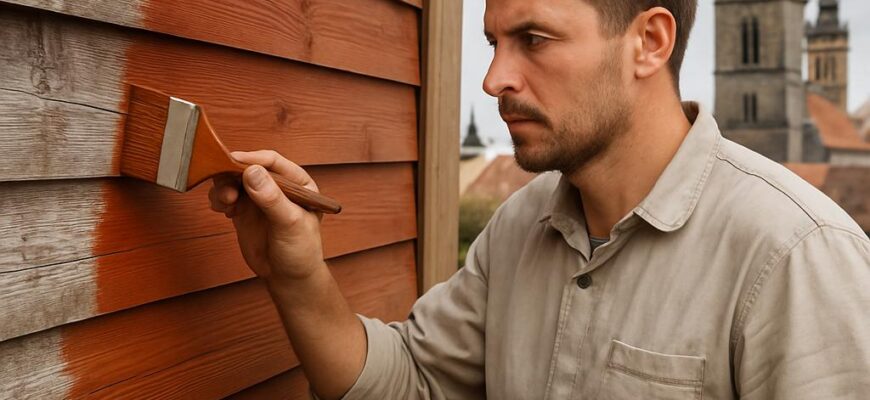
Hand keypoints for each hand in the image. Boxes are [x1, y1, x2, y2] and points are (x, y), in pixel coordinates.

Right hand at [209, 150, 325, 282]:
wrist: (288, 278)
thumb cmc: (300, 251)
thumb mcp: (290, 224)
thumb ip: (272, 198)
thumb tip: (252, 172)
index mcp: (298, 182)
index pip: (272, 161)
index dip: (251, 159)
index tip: (231, 161)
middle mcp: (277, 186)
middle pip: (248, 167)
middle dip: (232, 175)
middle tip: (225, 192)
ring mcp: (259, 197)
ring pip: (234, 180)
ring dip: (223, 187)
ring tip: (223, 204)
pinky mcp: (244, 210)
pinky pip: (227, 195)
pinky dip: (219, 199)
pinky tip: (221, 209)